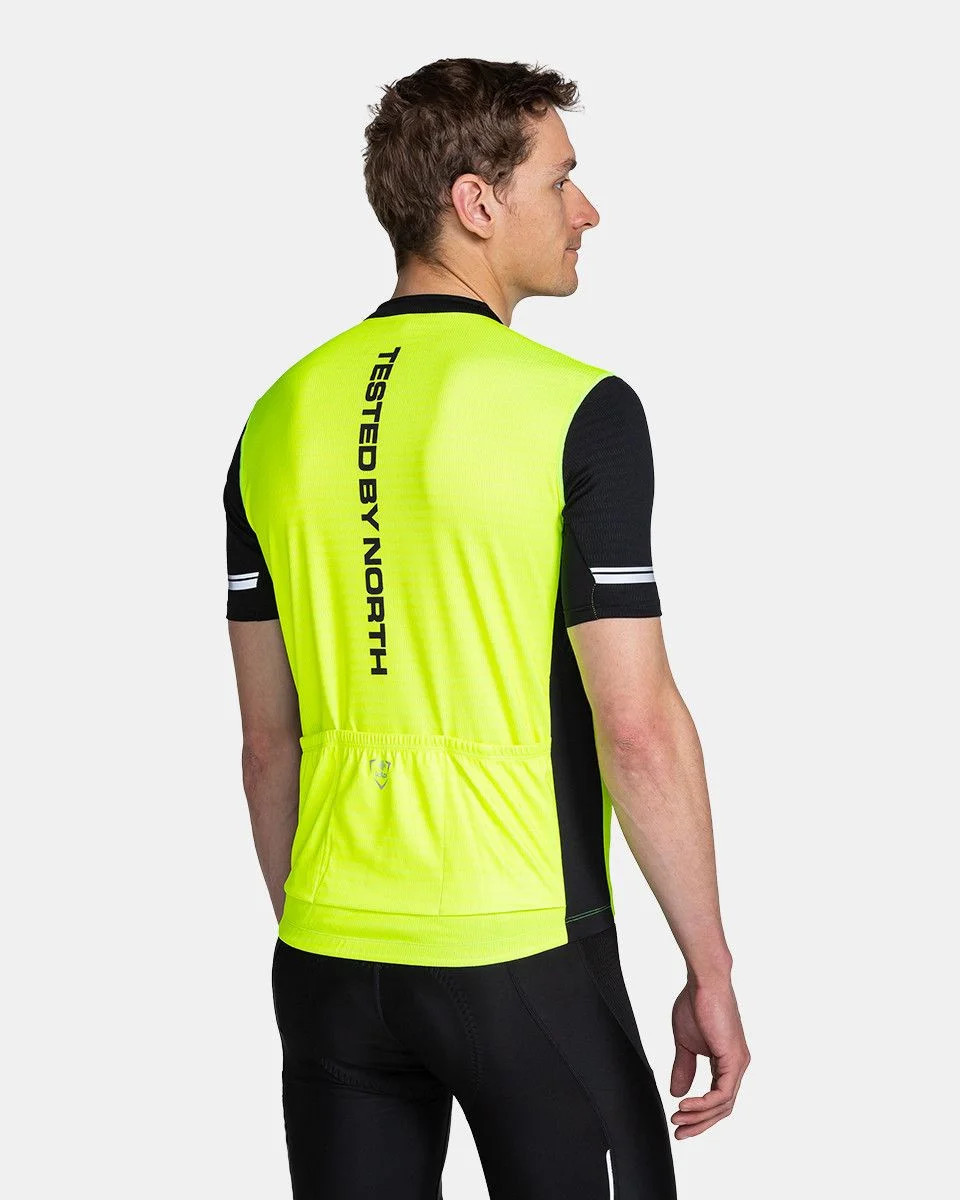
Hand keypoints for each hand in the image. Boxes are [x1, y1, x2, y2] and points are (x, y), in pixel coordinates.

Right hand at [669, 977, 749, 1138]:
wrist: (703, 982)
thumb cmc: (695, 1004)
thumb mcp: (685, 1043)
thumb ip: (683, 1067)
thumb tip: (677, 1092)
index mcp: (726, 1062)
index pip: (717, 1099)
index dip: (698, 1114)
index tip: (678, 1121)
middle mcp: (736, 1066)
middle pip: (722, 1108)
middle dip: (699, 1123)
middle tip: (679, 1133)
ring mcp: (737, 1063)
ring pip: (723, 1104)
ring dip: (698, 1116)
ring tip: (677, 1119)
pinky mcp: (734, 1059)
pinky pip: (722, 1093)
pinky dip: (703, 1103)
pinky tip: (685, 1105)